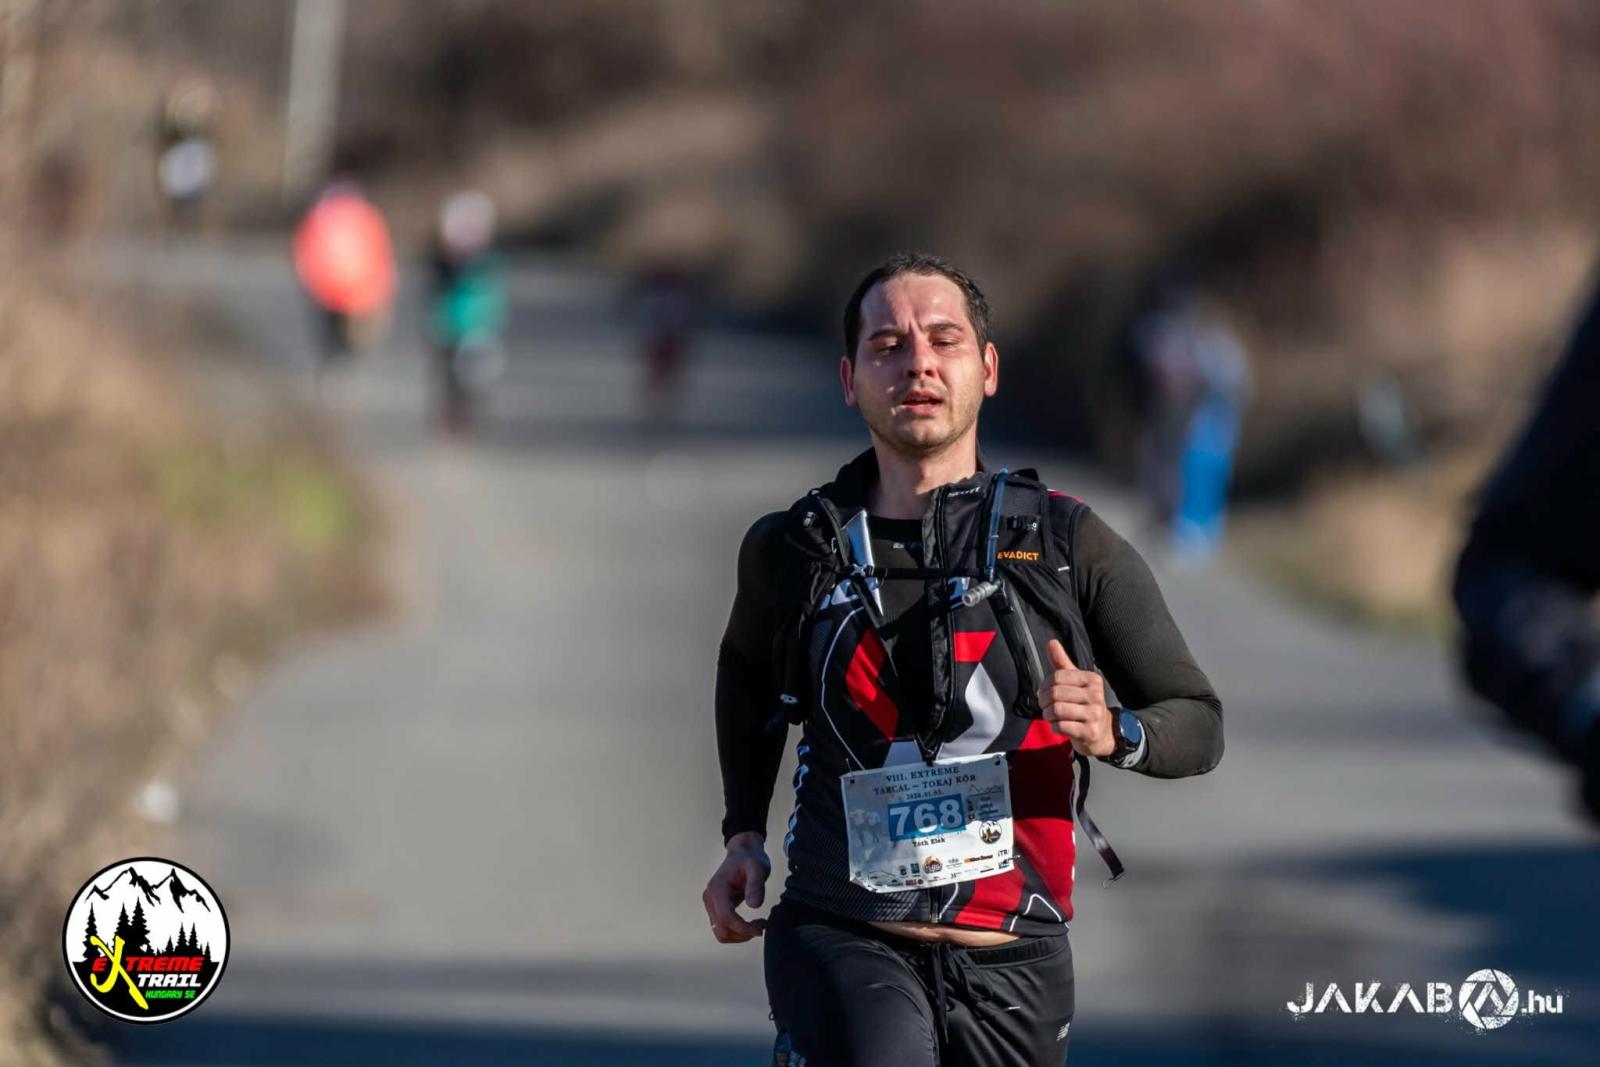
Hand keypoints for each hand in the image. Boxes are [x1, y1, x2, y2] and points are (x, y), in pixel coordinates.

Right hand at [702, 832, 770, 943]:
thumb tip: (754, 906)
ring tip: (757, 926)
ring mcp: (711, 904)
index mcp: (717, 888)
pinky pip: (723, 928)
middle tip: (761, 927)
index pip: (726, 918)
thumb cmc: (750, 858)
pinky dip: (737, 931)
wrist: (743, 852)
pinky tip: (751, 924)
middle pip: (721, 930)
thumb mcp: (758, 868)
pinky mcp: (716, 908)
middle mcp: (709, 898)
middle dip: (742, 934)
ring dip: (739, 935)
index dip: (742, 928)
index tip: (760, 929)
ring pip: (721, 933)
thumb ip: (756, 885)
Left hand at [1037, 638, 1114, 756]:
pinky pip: (1061, 726)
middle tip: (1045, 706)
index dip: (1045, 685)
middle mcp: (1096, 695)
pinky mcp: (1090, 732)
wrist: (1102, 733)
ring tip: (1051, 716)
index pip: (1058, 676)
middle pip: (1055, 693)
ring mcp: (1094, 714)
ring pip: (1057, 710)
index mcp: (1092, 679)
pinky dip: (1054, 727)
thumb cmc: (1084, 704)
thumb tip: (1051, 642)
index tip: (1044, 692)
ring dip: (1048, 715)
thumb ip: (1062, 662)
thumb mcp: (1075, 682)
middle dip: (1044, 701)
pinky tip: (1059, 726)